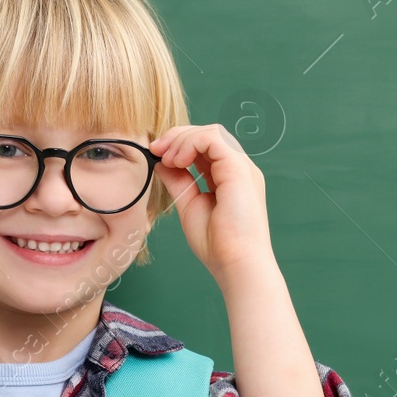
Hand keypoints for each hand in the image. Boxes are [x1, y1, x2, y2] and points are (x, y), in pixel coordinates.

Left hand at [147, 124, 275, 283]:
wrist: (236, 263)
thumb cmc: (217, 244)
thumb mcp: (189, 204)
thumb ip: (178, 181)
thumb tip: (161, 163)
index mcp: (229, 177)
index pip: (205, 147)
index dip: (179, 145)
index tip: (156, 155)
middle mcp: (238, 169)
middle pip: (208, 135)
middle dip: (178, 137)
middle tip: (156, 149)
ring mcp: (241, 167)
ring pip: (210, 133)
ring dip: (182, 140)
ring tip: (167, 158)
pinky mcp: (238, 168)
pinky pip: (213, 138)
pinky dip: (190, 143)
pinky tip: (177, 160)